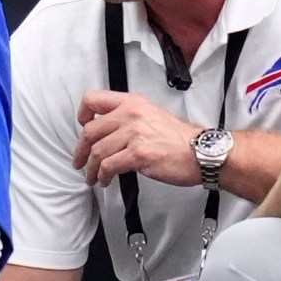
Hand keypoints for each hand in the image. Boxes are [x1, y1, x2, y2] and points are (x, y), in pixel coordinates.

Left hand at [74, 90, 202, 187]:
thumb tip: (108, 132)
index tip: (82, 127)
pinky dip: (103, 176)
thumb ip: (129, 118)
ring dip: (91, 168)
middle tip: (80, 161)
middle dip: (81, 150)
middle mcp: (131, 115)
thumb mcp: (152, 115)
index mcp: (133, 103)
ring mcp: (135, 134)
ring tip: (92, 177)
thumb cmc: (180, 139)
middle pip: (91, 131)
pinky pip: (109, 166)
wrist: (201, 152)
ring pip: (97, 151)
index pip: (94, 99)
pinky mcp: (139, 154)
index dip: (82, 115)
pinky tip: (106, 180)